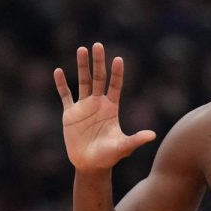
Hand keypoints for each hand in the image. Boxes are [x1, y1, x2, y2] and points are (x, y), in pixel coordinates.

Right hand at [54, 42, 155, 171]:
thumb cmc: (109, 156)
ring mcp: (84, 107)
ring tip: (81, 49)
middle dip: (98, 62)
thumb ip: (136, 139)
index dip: (116, 73)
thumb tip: (153, 135)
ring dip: (81, 66)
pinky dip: (61, 84)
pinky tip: (58, 71)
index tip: (118, 58)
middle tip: (97, 45)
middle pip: (99, 78)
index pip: (115, 86)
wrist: (90, 165)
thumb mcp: (123, 147)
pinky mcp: (70, 114)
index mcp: (111, 108)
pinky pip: (65, 96)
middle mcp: (98, 104)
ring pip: (83, 82)